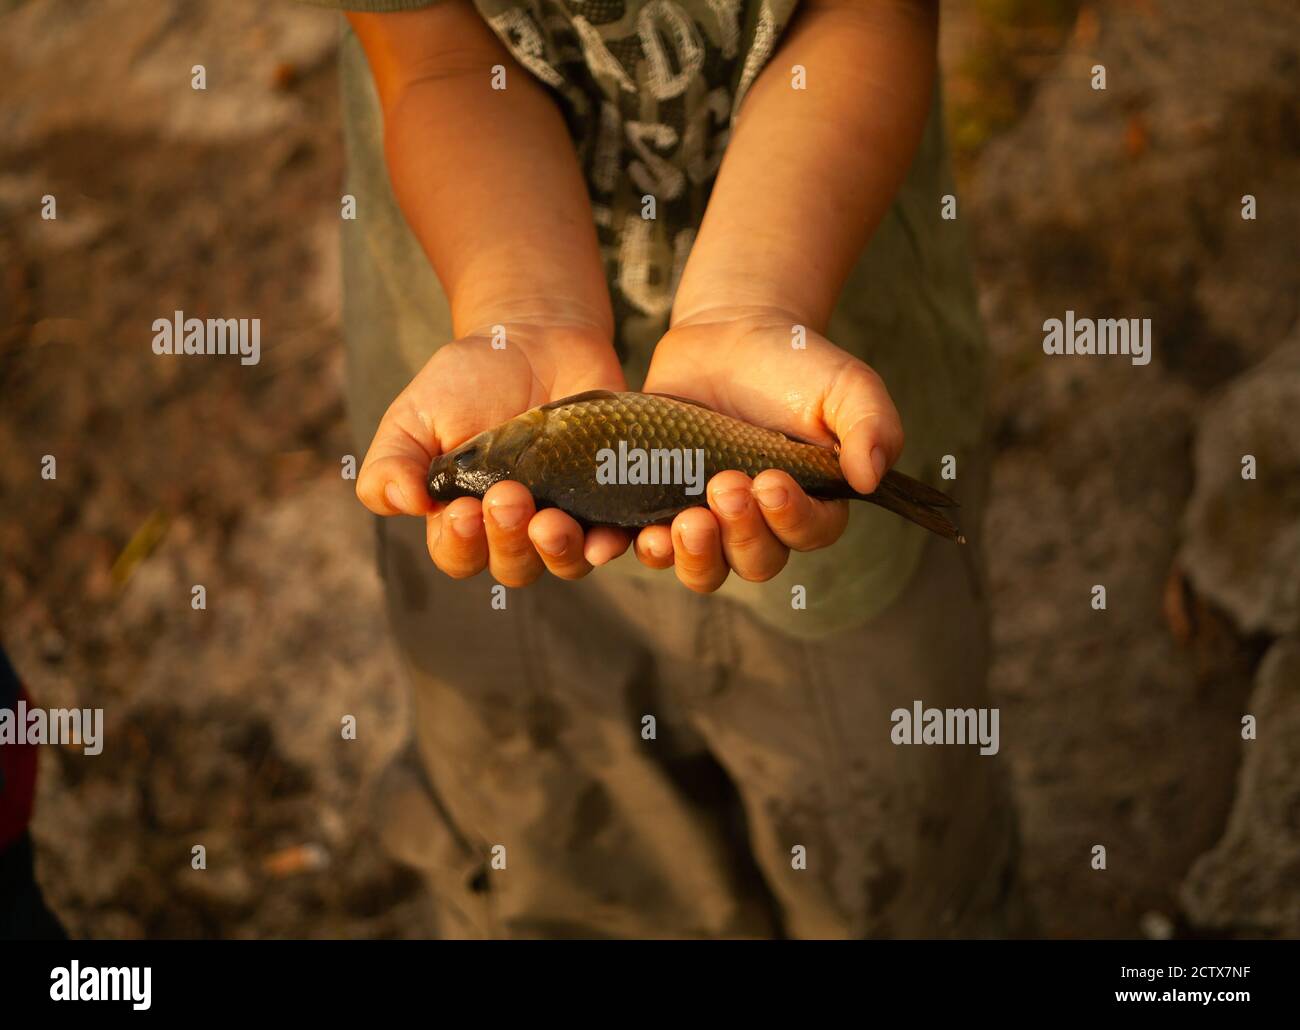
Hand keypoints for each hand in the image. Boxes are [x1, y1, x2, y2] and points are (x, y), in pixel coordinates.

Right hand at [356, 323, 633, 584]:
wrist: (538, 340)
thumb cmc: (469, 381)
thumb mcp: (416, 414)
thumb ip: (393, 461)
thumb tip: (401, 504)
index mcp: (464, 519)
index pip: (458, 554)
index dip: (460, 544)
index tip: (462, 511)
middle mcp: (516, 530)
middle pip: (514, 566)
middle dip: (508, 540)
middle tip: (508, 496)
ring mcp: (567, 517)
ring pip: (565, 562)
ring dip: (558, 550)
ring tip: (552, 520)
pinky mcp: (610, 499)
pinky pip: (615, 537)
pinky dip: (611, 544)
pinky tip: (606, 536)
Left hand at [635, 306, 903, 592]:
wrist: (727, 335)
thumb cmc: (796, 363)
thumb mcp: (846, 385)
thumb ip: (872, 426)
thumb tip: (871, 476)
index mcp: (813, 503)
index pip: (811, 532)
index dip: (792, 518)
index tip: (771, 481)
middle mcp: (762, 525)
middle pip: (756, 561)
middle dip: (742, 533)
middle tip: (726, 485)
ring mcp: (710, 520)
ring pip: (706, 570)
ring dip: (695, 555)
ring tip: (686, 523)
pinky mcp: (662, 507)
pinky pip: (656, 548)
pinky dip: (650, 549)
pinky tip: (644, 534)